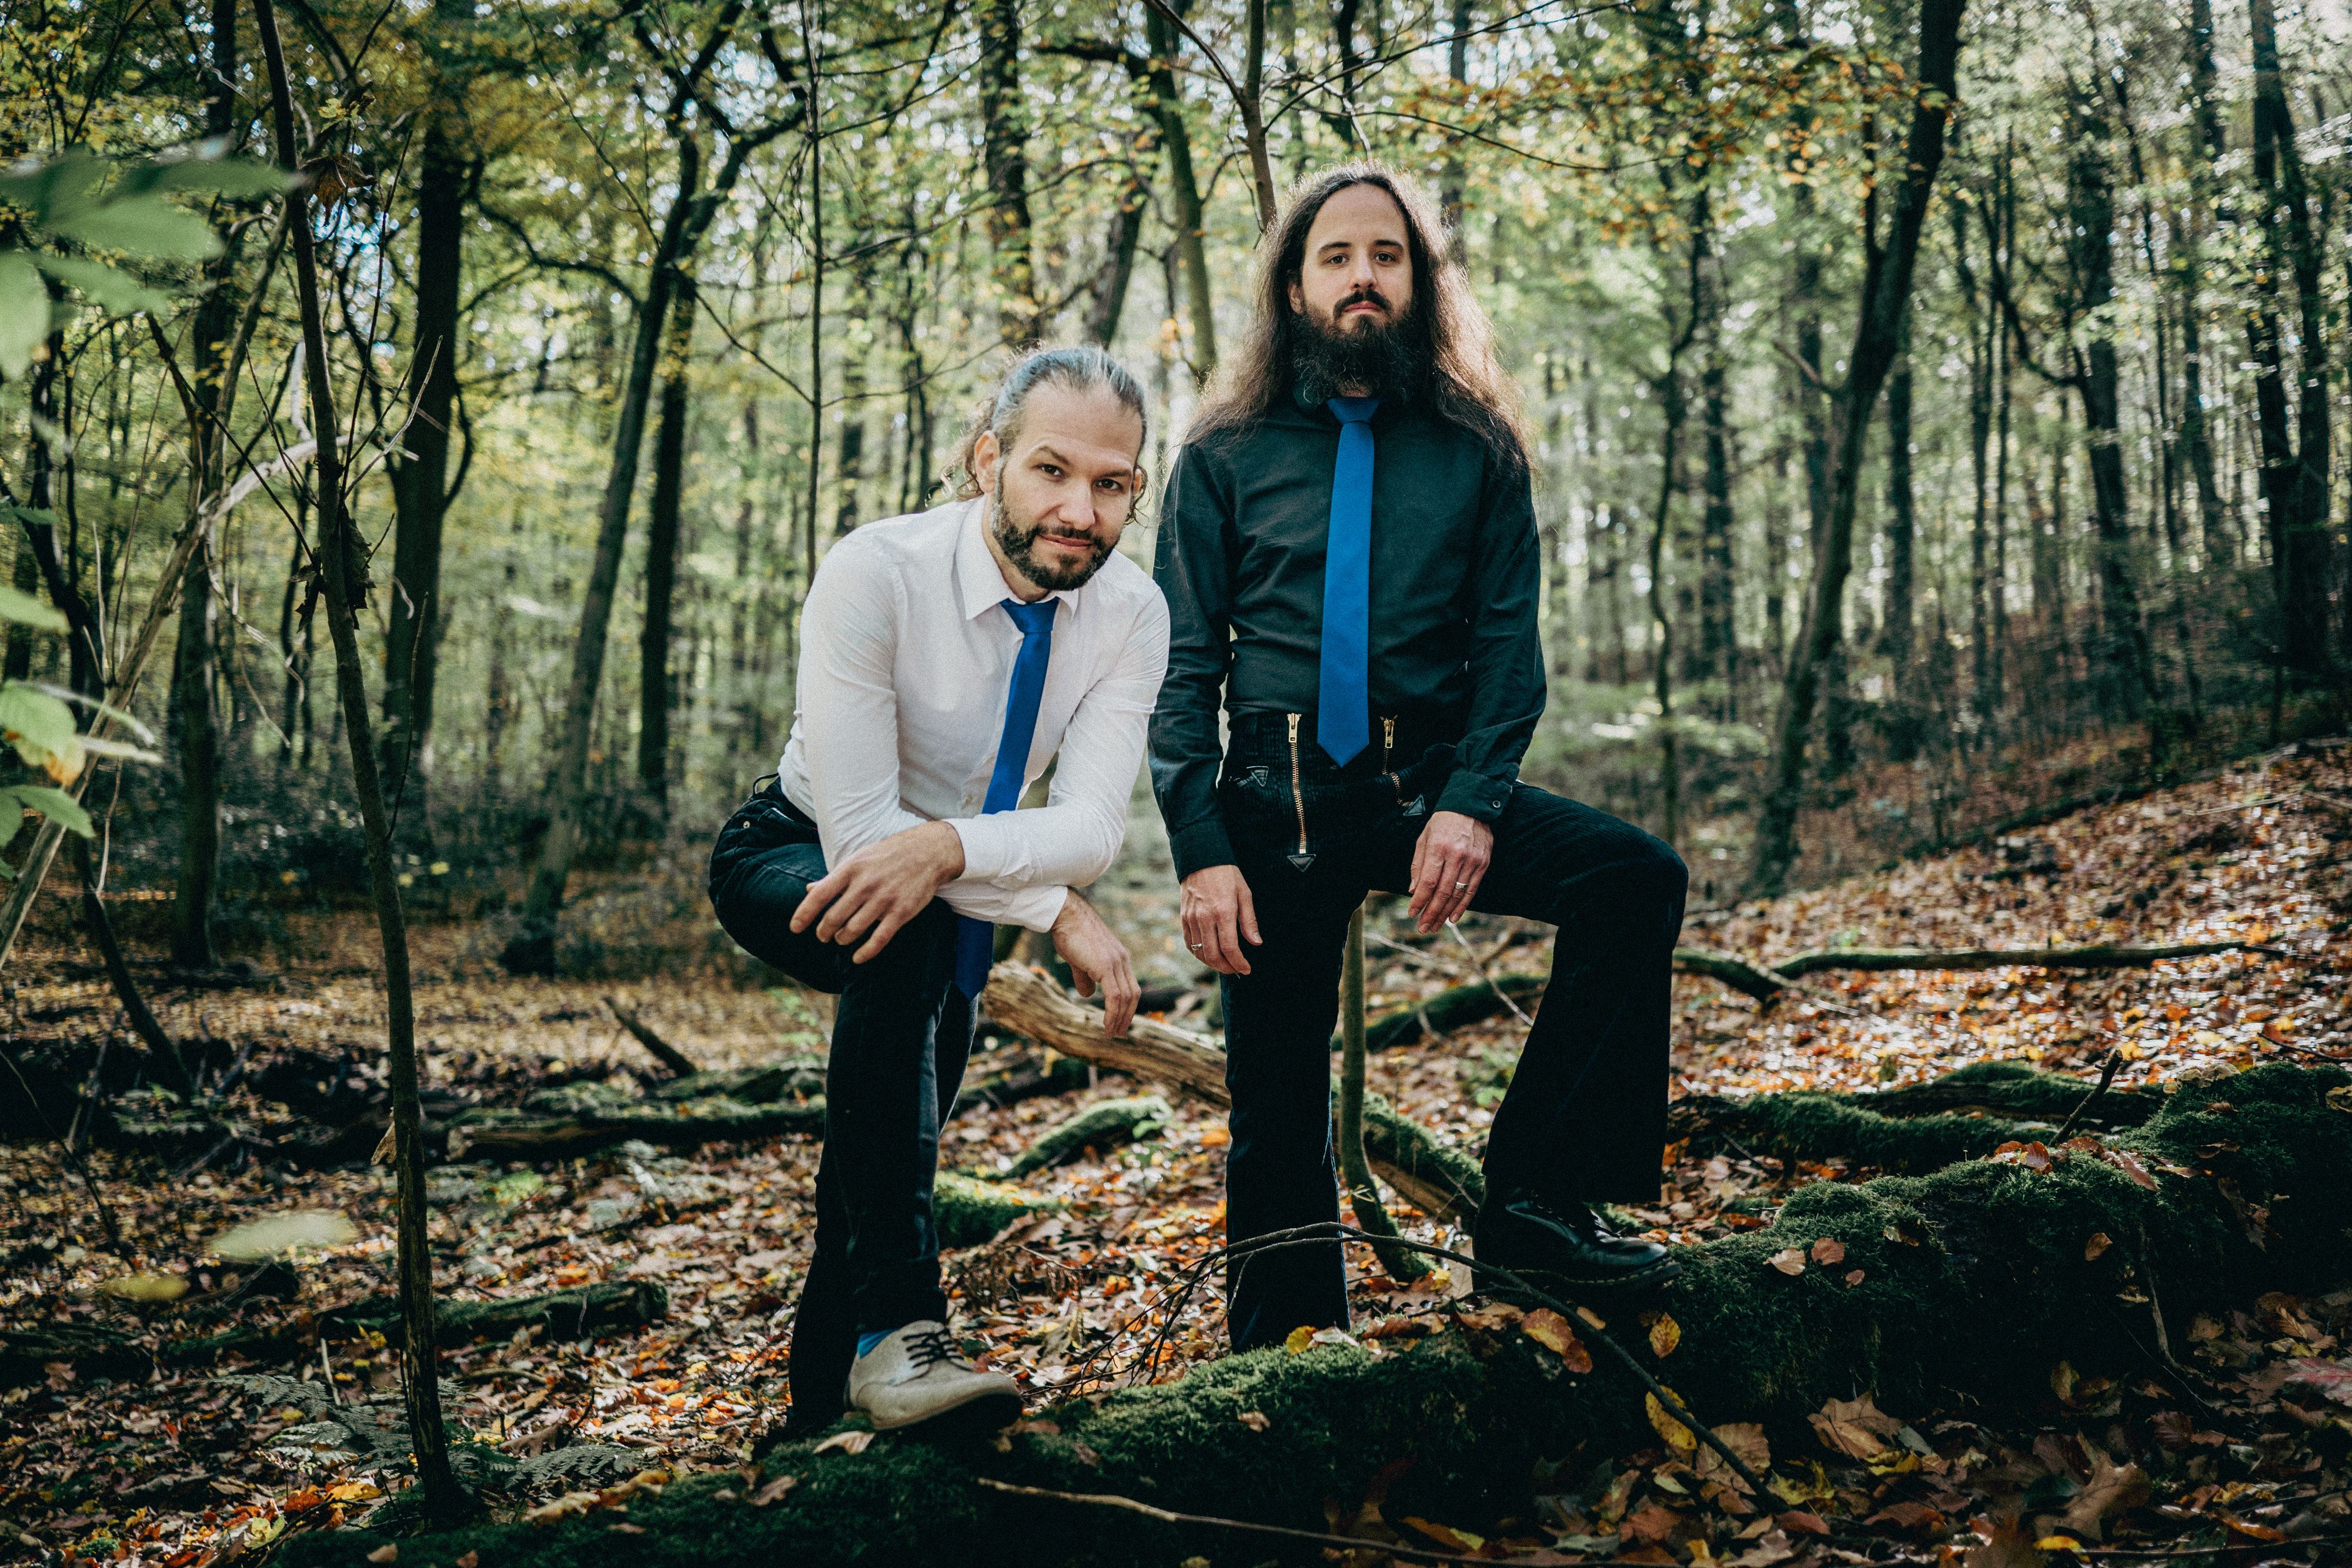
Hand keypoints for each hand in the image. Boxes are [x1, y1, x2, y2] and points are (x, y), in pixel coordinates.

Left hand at [791, 821, 964, 962]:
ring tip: (842, 939)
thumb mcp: (858, 859)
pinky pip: (879, 939)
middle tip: (823, 936)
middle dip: (824, 932)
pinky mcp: (901, 912)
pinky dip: (866, 952)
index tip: (794, 928)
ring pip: (853, 930)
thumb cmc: (888, 855)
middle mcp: (865, 885)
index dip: (804, 914)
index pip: (820, 895)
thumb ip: (835, 877)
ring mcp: (884, 899)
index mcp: (851, 869)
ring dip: (843, 939)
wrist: (928, 852)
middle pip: (834, 917)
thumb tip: (809, 890)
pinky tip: (858, 958)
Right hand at [1052, 892, 1139, 1036]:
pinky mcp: (1105, 966)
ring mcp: (1116, 963)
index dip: (1127, 1007)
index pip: (1131, 987)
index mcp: (1119, 958)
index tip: (1120, 1021)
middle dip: (1126, 1017)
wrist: (1066, 914)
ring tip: (1111, 1033)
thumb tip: (1087, 994)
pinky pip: (1114, 996)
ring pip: (1125, 998)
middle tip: (1117, 1033)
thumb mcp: (1079, 960)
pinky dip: (1112, 1013)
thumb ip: (1086, 977)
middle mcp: (1122, 961)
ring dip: (1119, 1019)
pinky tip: (1106, 1024)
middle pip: (1133, 995)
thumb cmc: (1070, 933)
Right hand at [1180, 864, 1260, 975]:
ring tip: (1225, 964)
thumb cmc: (1227, 875)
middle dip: (1226, 968)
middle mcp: (1205, 918)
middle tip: (1236, 970)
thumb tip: (1256, 942)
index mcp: (1223, 912)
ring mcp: (1192, 918)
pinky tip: (1208, 955)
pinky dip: (1198, 954)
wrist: (1202, 858)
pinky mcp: (1184, 917)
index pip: (1230, 948)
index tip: (1246, 969)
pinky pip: (1189, 943)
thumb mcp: (1244, 893)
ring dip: (1213, 963)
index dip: (1238, 963)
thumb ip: (1249, 920)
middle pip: (1213, 955)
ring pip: (1199, 952)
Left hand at [1408, 811, 1492, 932]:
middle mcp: (1456, 856)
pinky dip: (1462, 906)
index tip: (1412, 913)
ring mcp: (1472, 861)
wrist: (1471, 807)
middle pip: (1443, 892)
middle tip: (1423, 927)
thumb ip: (1418, 865)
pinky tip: (1453, 917)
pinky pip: (1472, 890)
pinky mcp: (1483, 864)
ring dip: (1445, 913)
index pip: (1428, 881)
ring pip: (1457, 894)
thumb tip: (1413, 890)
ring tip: (1435, 925)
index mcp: (1438, 848)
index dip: (1420, 900)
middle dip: (1431, 912)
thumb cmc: (1442, 823)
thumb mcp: (1424, 838)